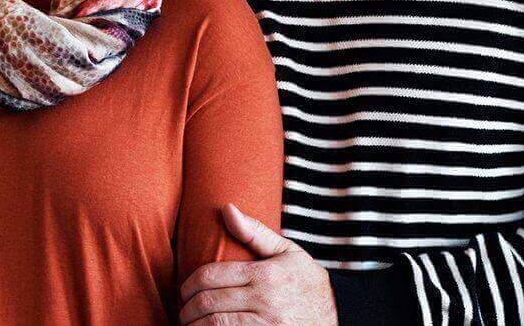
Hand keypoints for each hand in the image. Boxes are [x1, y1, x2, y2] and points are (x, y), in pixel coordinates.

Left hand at [177, 204, 336, 325]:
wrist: (340, 314)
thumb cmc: (308, 282)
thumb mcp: (288, 252)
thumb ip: (255, 232)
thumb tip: (226, 208)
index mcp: (265, 275)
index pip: (212, 276)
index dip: (189, 284)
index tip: (184, 290)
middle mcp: (266, 300)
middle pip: (209, 301)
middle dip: (187, 307)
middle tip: (183, 309)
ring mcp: (268, 325)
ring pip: (216, 324)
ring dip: (194, 325)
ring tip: (189, 323)